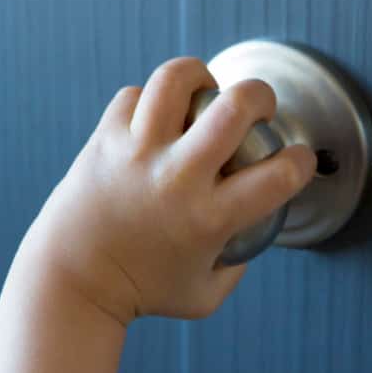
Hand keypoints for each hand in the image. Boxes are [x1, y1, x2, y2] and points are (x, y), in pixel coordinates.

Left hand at [17, 57, 316, 324]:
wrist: (70, 281)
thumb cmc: (142, 292)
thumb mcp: (205, 294)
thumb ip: (238, 264)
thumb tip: (255, 228)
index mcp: (211, 217)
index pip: (281, 175)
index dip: (301, 161)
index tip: (295, 161)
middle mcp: (178, 176)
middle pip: (236, 106)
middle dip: (261, 96)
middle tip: (258, 109)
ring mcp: (139, 152)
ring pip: (178, 79)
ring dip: (201, 78)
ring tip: (204, 92)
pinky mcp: (105, 138)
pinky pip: (134, 95)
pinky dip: (150, 102)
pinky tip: (155, 119)